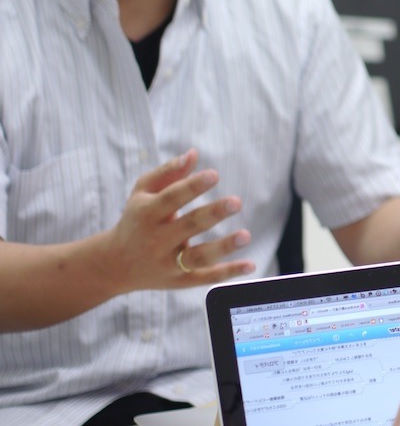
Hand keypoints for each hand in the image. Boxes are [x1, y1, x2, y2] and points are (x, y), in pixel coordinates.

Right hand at [100, 149, 255, 291]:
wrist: (114, 264)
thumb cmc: (136, 218)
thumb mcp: (143, 193)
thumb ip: (168, 173)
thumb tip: (193, 153)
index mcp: (148, 213)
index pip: (171, 198)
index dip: (192, 186)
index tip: (214, 175)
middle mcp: (157, 240)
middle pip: (188, 226)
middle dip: (213, 214)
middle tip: (236, 202)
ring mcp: (168, 263)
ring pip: (197, 257)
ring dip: (223, 247)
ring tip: (246, 235)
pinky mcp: (179, 280)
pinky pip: (205, 277)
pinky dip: (228, 273)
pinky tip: (250, 264)